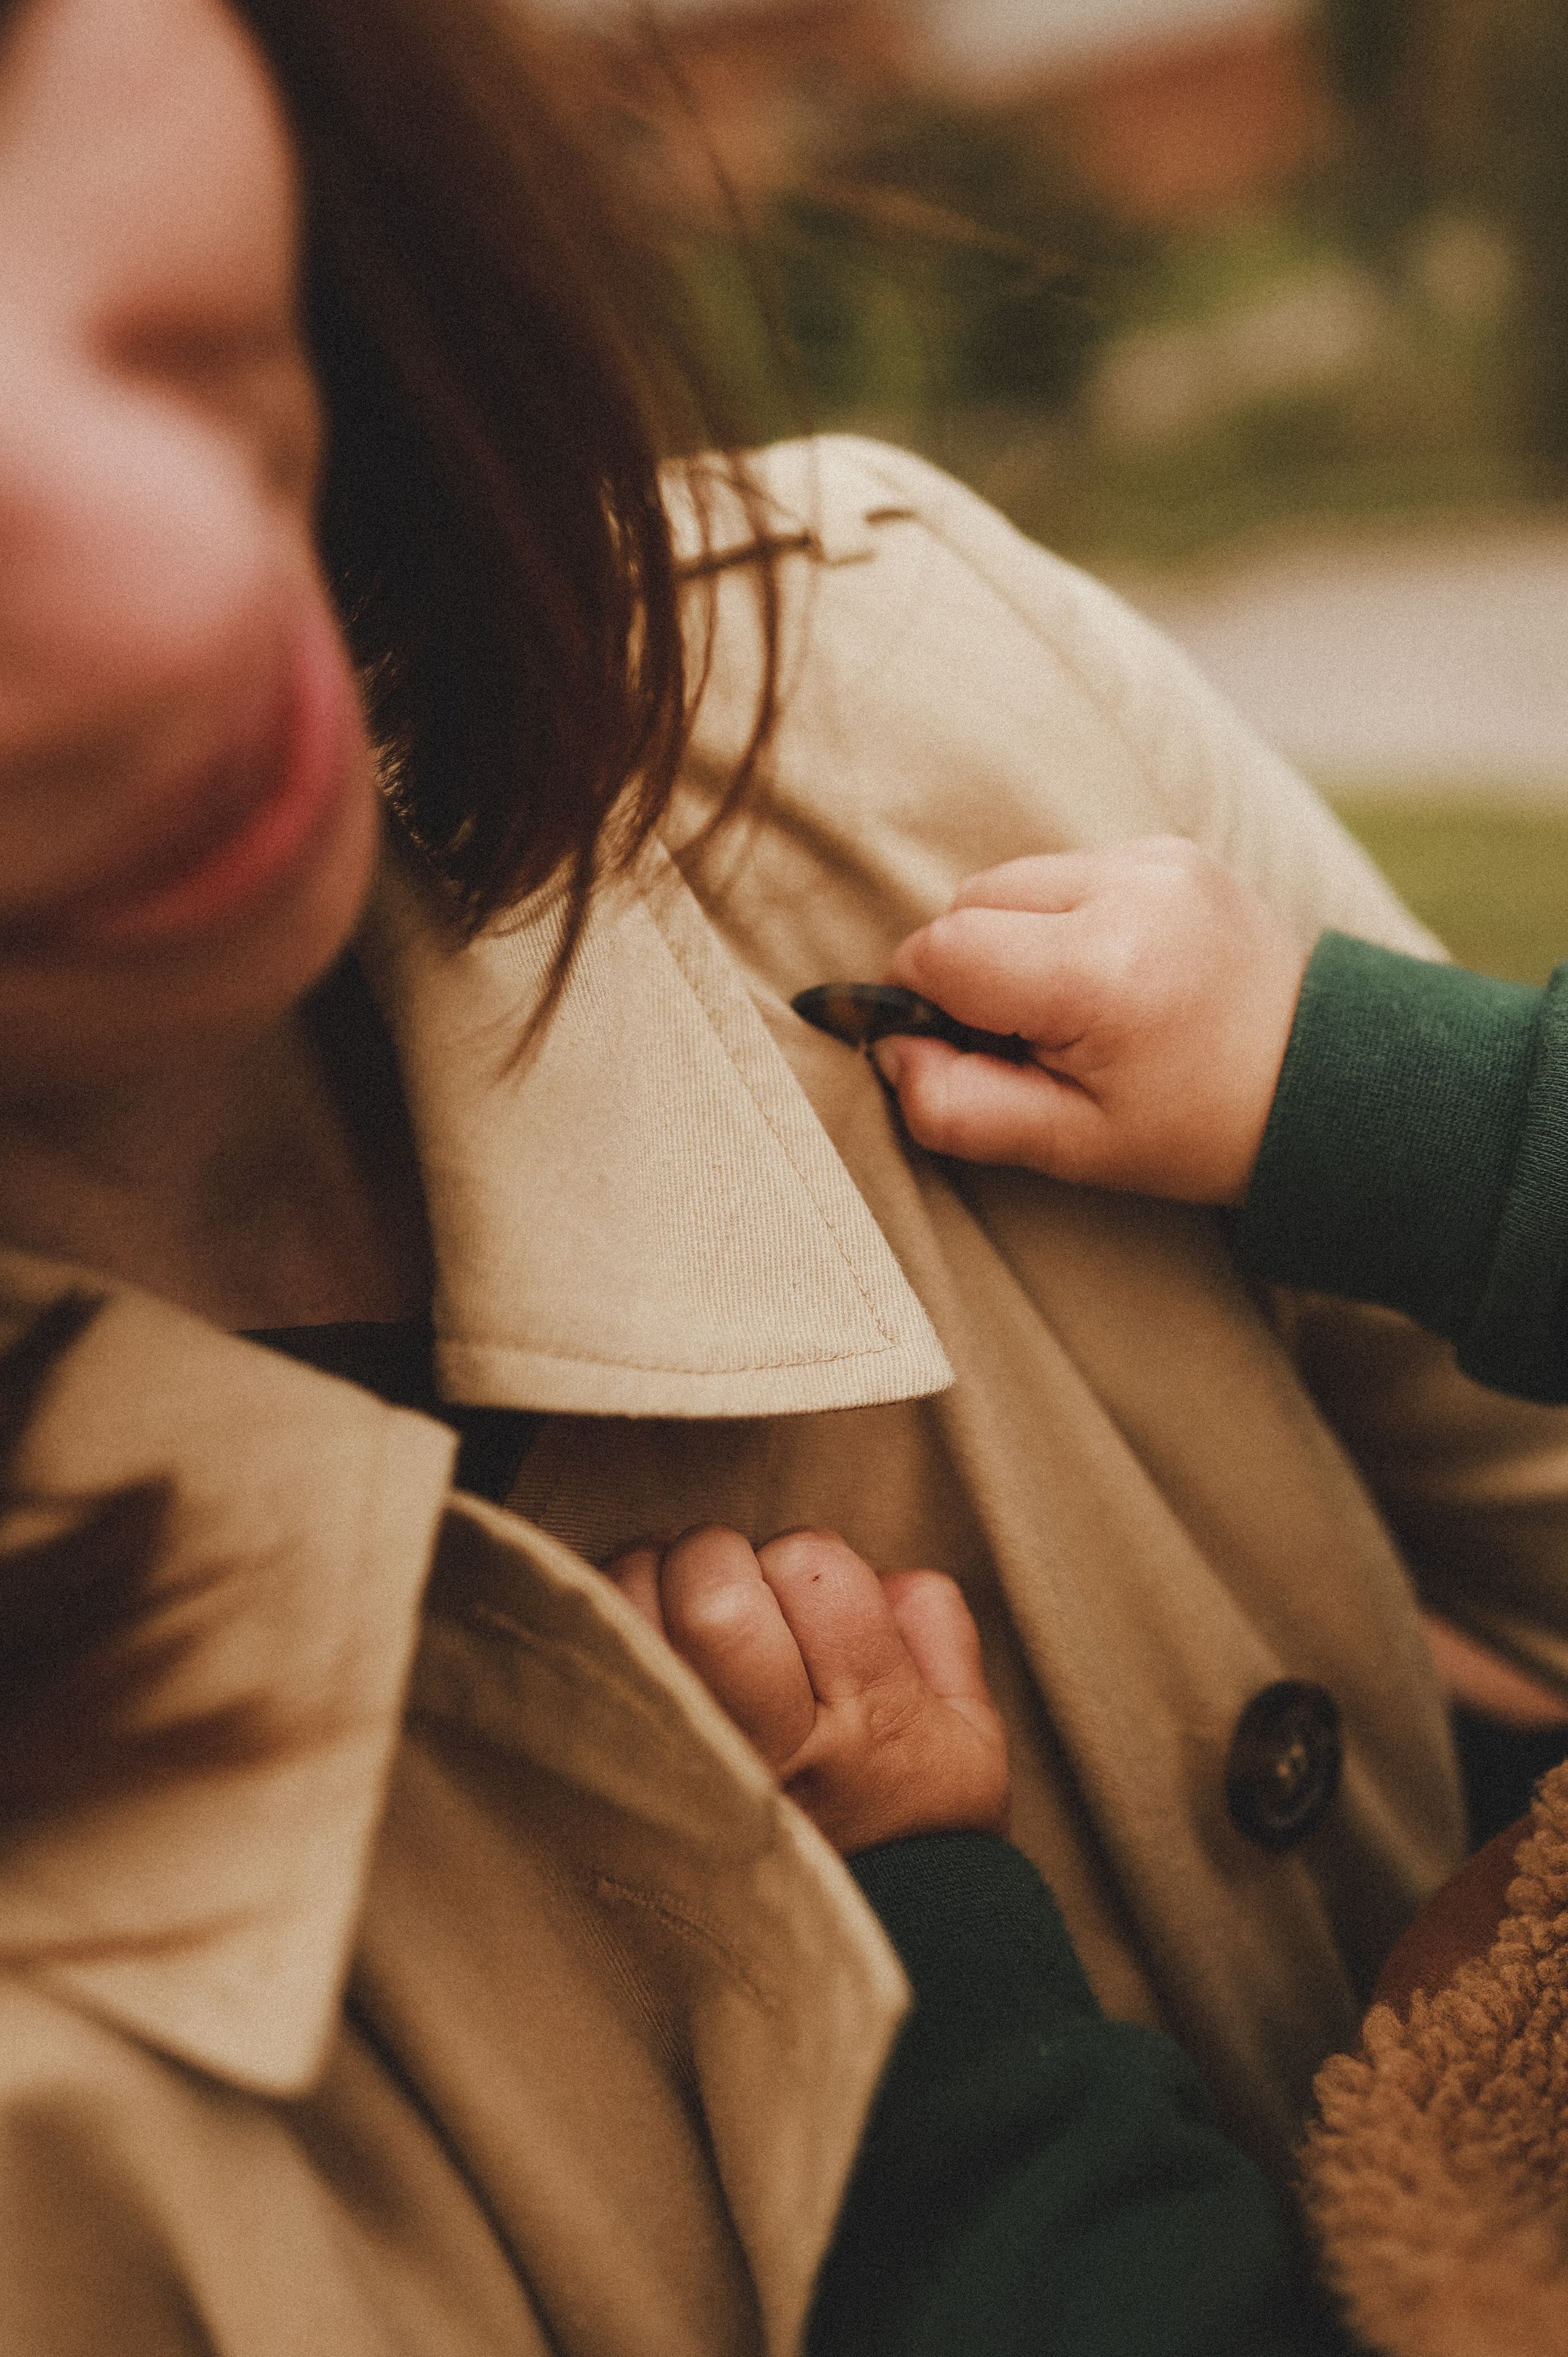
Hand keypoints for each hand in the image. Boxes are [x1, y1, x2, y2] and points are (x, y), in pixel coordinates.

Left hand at [604, 1525, 1008, 1854]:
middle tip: (722, 1591)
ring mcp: (693, 1775)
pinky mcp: (622, 1799)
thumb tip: (879, 1574)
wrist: (867, 1971)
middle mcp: (780, 1752)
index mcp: (873, 1724)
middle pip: (713, 1591)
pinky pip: (585, 1675)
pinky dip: (595, 1637)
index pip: (815, 1569)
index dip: (802, 1564)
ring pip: (633, 1617)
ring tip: (668, 1617)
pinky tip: (628, 1654)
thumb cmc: (912, 1841)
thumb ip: (936, 1632)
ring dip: (643, 1585)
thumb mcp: (969, 1739)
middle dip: (715, 1561)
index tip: (803, 1599)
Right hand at [876, 836, 1308, 1204]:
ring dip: (1012, 939)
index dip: (924, 1003)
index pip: (941, 950)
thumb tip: (887, 1046)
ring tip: (1073, 1007)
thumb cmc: (1192, 1130)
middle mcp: (1128, 890)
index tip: (966, 1050)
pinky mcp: (1170, 849)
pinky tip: (1108, 973)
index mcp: (1100, 971)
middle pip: (969, 903)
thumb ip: (955, 1105)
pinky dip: (1059, 919)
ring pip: (1011, 881)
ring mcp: (1155, 859)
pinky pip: (1065, 871)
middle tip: (1029, 1040)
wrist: (1320, 1084)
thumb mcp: (1066, 1148)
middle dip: (971, 969)